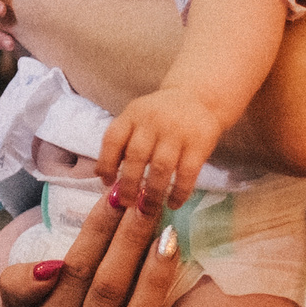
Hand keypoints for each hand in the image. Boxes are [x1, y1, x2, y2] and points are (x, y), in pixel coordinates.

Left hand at [96, 87, 224, 208]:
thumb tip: (106, 178)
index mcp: (133, 114)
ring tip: (148, 209)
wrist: (199, 97)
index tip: (107, 183)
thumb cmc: (161, 115)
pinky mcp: (199, 144)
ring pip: (160, 168)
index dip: (106, 163)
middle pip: (136, 156)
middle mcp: (153, 121)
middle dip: (129, 185)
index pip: (113, 139)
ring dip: (153, 193)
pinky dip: (179, 193)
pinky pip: (187, 173)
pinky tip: (173, 204)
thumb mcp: (138, 116)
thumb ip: (124, 141)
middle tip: (127, 203)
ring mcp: (177, 132)